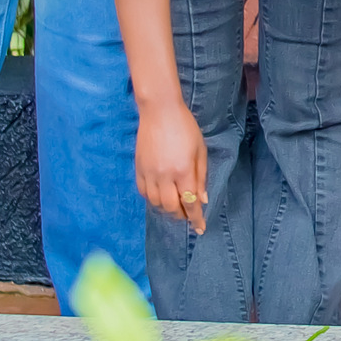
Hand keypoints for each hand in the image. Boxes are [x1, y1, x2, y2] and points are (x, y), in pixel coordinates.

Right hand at [135, 98, 208, 233]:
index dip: (195, 218)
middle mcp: (164, 176)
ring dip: (166, 208)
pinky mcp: (138, 169)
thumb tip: (202, 200)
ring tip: (175, 204)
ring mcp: (149, 174)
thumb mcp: (200, 150)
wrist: (159, 112)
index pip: (189, 203)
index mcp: (183, 171)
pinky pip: (144, 192)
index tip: (200, 228)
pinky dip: (153, 198)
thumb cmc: (185, 128)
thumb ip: (201, 177)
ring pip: (156, 203)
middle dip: (181, 214)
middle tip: (187, 213)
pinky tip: (160, 195)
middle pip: (170, 207)